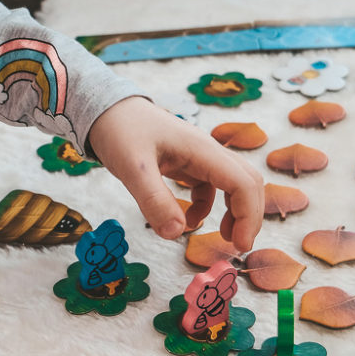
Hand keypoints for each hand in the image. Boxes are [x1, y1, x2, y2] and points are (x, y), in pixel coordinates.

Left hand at [87, 96, 264, 250]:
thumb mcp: (132, 168)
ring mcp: (198, 156)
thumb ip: (154, 200)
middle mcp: (207, 152)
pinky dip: (205, 207)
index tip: (239, 246)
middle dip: (249, 215)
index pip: (243, 183)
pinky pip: (208, 186)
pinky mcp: (185, 162)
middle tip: (238, 246)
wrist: (105, 109)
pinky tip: (187, 219)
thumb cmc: (119, 130)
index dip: (248, 216)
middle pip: (247, 182)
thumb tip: (176, 234)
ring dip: (233, 211)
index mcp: (202, 150)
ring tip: (225, 236)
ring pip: (231, 184)